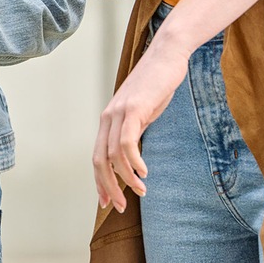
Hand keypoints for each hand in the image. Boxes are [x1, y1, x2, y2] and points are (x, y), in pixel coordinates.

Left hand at [93, 37, 189, 212]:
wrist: (166, 56)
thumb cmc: (157, 85)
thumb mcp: (142, 114)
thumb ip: (134, 132)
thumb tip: (133, 159)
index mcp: (109, 119)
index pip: (98, 156)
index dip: (100, 181)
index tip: (108, 202)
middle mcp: (109, 116)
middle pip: (100, 159)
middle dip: (109, 186)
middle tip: (120, 206)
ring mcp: (119, 111)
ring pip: (113, 154)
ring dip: (126, 178)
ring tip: (141, 191)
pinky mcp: (133, 107)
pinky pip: (127, 141)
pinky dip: (133, 161)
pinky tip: (143, 172)